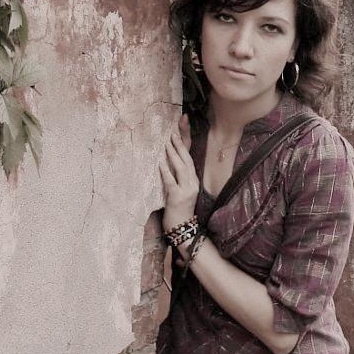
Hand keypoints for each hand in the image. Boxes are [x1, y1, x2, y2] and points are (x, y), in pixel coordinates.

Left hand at [159, 114, 198, 230]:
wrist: (183, 228)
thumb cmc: (179, 210)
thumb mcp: (181, 191)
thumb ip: (177, 177)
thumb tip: (167, 162)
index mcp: (193, 180)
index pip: (190, 157)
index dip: (187, 141)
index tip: (183, 125)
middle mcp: (192, 183)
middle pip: (188, 159)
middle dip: (181, 144)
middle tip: (174, 130)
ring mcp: (186, 190)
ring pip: (181, 168)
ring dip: (174, 154)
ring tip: (168, 143)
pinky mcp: (177, 197)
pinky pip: (171, 181)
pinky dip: (166, 171)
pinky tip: (161, 163)